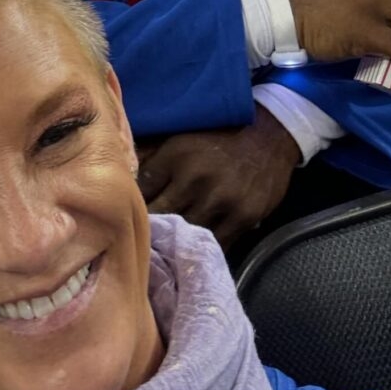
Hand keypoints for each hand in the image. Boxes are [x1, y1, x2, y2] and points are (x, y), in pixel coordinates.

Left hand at [137, 107, 299, 246]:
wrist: (268, 137)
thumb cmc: (217, 138)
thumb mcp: (181, 138)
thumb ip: (151, 157)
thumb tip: (122, 176)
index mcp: (176, 155)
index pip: (142, 189)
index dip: (131, 204)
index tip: (124, 214)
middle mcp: (195, 178)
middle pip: (160, 215)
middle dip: (149, 226)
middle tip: (136, 239)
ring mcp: (220, 200)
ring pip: (186, 233)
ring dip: (174, 242)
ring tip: (162, 251)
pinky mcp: (242, 217)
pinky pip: (215, 243)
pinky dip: (203, 248)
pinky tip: (192, 252)